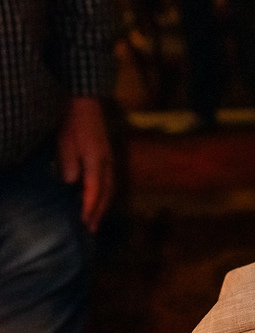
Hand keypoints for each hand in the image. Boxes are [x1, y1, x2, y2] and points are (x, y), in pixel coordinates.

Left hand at [56, 97, 112, 232]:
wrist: (85, 103)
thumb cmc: (73, 124)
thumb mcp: (66, 143)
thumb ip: (70, 164)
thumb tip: (73, 183)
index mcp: (97, 161)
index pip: (94, 191)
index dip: (89, 208)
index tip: (83, 222)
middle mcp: (107, 164)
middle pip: (106, 194)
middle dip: (98, 212)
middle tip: (90, 229)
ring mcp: (109, 161)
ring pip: (110, 189)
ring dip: (103, 206)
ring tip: (95, 219)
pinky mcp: (107, 158)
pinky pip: (108, 182)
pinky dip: (104, 195)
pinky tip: (98, 200)